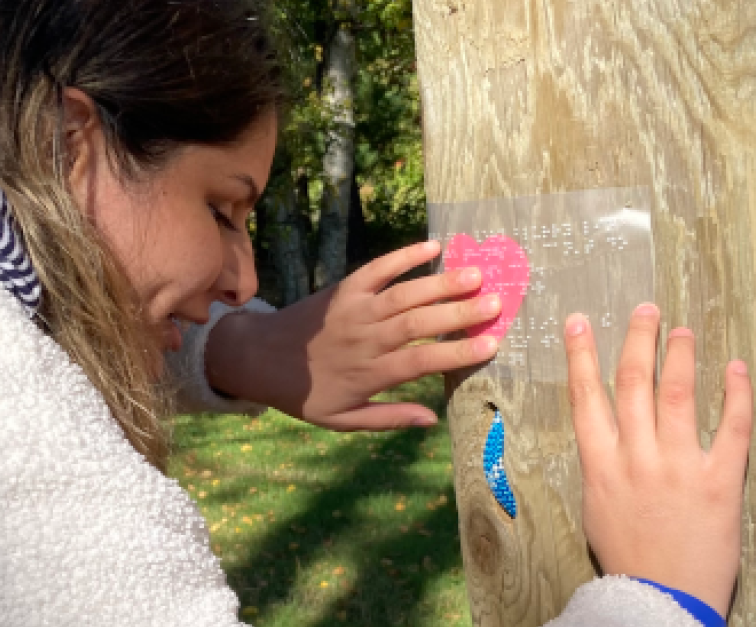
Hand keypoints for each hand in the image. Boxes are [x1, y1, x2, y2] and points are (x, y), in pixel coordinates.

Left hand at [205, 240, 500, 428]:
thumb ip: (388, 418)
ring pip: (403, 294)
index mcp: (369, 373)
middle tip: (497, 302)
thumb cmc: (305, 394)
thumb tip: (432, 420)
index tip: (491, 346)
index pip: (420, 363)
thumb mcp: (341, 420)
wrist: (258, 358)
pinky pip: (377, 269)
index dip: (455, 354)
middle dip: (458, 314)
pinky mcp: (344, 289)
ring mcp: (355, 310)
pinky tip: (432, 246)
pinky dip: (403, 256)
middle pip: (418, 324)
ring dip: (440, 283)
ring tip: (476, 274)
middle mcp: (365, 339)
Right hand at [563, 303, 752, 617]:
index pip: (586, 398)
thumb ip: (602, 468)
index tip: (580, 321)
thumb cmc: (627, 560)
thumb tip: (606, 434)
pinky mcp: (720, 483)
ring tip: (683, 329)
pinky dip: (735, 394)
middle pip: (633, 383)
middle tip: (646, 309)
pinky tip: (736, 368)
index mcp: (601, 466)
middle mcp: (636, 458)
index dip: (582, 355)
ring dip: (680, 355)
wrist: (660, 602)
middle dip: (638, 339)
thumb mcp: (596, 509)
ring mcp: (678, 468)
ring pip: (677, 395)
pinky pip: (731, 428)